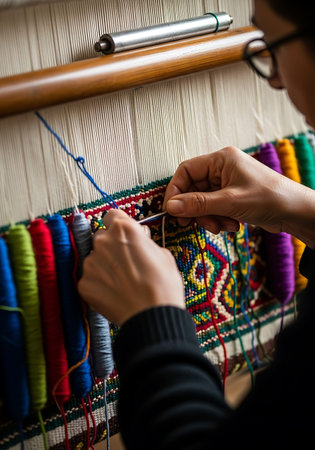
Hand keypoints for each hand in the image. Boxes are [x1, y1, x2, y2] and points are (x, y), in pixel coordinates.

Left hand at [78, 209, 184, 325]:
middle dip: (112, 246)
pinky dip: (99, 284)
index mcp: (124, 229)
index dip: (119, 226)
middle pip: (102, 237)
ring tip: (123, 282)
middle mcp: (103, 242)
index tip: (124, 235)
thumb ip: (145, 242)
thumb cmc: (163, 286)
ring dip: (105, 266)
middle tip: (126, 262)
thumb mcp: (163, 254)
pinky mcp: (84, 284)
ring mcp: (91, 263)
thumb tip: (140, 240)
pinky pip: (90, 278)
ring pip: (95, 258)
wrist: (153, 316)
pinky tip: (115, 293)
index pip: (112, 216)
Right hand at [163, 146, 305, 234]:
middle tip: (195, 224)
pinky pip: (214, 208)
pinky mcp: (232, 197)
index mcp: (220, 160)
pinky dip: (218, 219)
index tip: (172, 210)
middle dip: (196, 209)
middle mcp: (222, 169)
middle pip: (193, 189)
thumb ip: (198, 204)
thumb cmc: (269, 198)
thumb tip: (171, 207)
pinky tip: (231, 225)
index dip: (176, 190)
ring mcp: (227, 184)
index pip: (186, 171)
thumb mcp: (229, 202)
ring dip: (208, 217)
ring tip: (222, 226)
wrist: (295, 212)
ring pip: (202, 202)